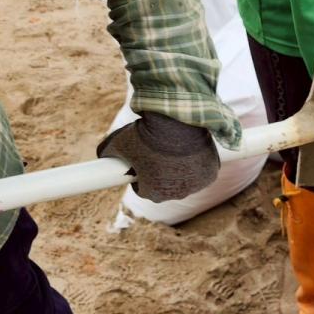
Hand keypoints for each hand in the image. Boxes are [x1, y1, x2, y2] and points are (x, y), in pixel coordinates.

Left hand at [96, 111, 219, 202]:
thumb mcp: (117, 142)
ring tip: (173, 148)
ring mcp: (196, 184)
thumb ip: (108, 154)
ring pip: (185, 179)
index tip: (139, 160)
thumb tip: (102, 156)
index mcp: (153, 194)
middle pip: (166, 186)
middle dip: (160, 173)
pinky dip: (196, 162)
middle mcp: (177, 194)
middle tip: (157, 152)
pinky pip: (200, 170)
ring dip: (179, 169)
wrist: (176, 119)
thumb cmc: (146, 133)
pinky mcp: (211, 172)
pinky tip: (189, 149)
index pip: (143, 188)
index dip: (139, 174)